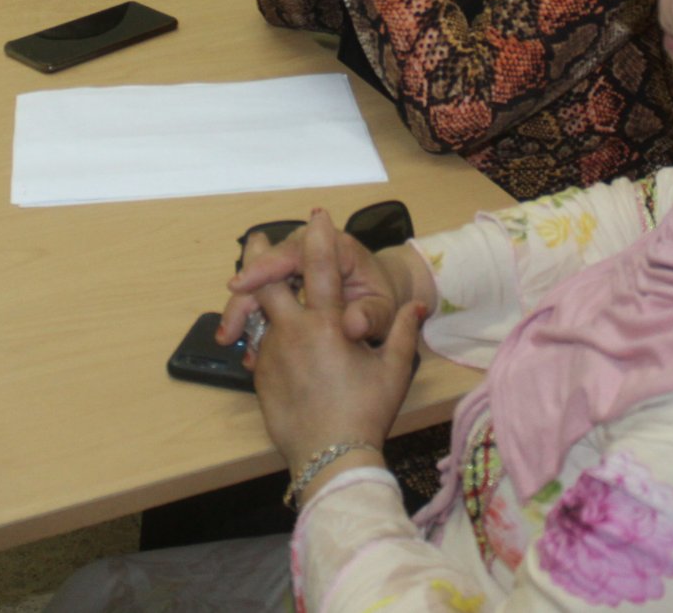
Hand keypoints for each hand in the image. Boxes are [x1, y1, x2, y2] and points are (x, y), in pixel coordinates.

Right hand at [222, 221, 421, 350]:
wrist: (380, 301)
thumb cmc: (382, 303)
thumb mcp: (383, 312)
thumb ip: (370, 317)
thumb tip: (352, 325)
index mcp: (336, 248)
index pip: (294, 250)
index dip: (265, 267)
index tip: (240, 285)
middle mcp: (310, 250)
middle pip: (267, 266)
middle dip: (243, 296)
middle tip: (227, 330)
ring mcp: (294, 266)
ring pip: (259, 282)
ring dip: (241, 310)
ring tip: (228, 340)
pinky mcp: (286, 283)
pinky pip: (263, 297)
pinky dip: (252, 319)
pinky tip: (246, 345)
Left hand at [244, 211, 426, 485]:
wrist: (329, 457)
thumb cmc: (366, 412)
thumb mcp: (393, 371)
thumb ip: (401, 331)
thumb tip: (418, 305)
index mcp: (328, 324)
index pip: (321, 268)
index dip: (318, 237)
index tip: (316, 214)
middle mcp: (294, 332)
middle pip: (265, 282)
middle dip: (258, 257)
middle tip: (255, 239)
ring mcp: (274, 353)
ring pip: (260, 314)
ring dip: (259, 298)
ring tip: (256, 285)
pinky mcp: (262, 375)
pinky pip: (260, 345)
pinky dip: (264, 334)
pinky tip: (269, 335)